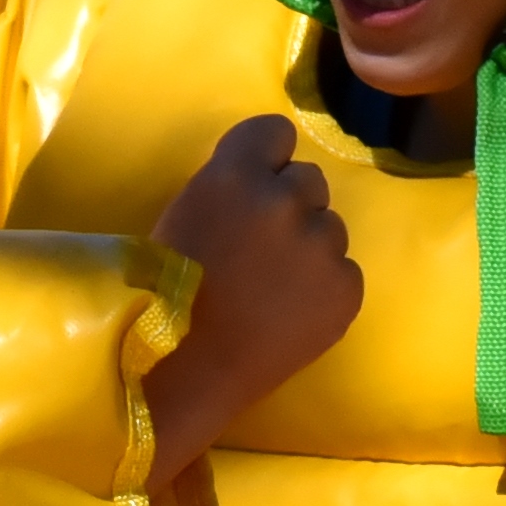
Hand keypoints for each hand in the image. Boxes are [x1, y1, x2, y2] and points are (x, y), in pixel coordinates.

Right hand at [137, 121, 360, 505]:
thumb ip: (228, 191)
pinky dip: (323, 290)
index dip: (266, 159)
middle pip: (309, 180)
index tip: (254, 186)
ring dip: (308, 248)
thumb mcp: (182, 217)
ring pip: (330, 228)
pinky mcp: (346, 289)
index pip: (276, 132)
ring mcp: (321, 245)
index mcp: (235, 174)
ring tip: (273, 289)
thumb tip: (259, 185)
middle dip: (289, 206)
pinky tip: (289, 315)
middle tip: (260, 248)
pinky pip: (344, 272)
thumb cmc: (160, 297)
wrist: (182, 373)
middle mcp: (285, 199)